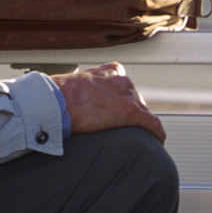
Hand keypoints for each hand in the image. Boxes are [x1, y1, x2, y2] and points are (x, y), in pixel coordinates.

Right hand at [51, 63, 165, 142]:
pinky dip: (156, 134)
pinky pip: (153, 124)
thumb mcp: (72, 85)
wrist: (54, 101)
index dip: (121, 101)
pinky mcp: (132, 113)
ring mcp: (128, 96)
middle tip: (118, 129)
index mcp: (110, 71)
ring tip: (134, 138)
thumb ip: (82, 91)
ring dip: (139, 125)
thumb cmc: (56, 96)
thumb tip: (75, 104)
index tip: (116, 111)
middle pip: (135, 100)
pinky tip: (157, 141)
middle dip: (129, 114)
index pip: (124, 86)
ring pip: (143, 113)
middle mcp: (122, 80)